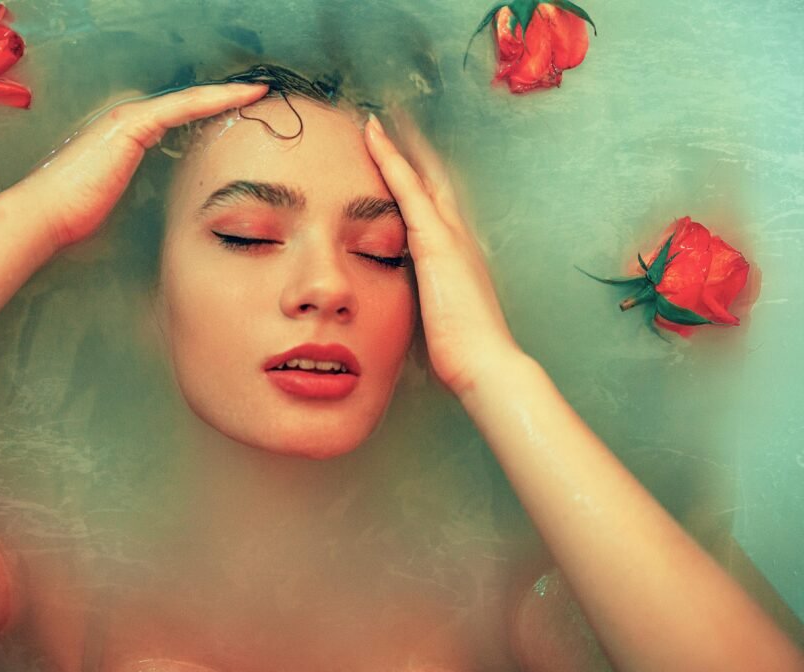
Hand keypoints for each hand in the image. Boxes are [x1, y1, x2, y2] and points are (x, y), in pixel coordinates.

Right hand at [12, 83, 267, 250]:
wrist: (47, 215)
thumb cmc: (76, 215)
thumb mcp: (120, 201)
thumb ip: (144, 194)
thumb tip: (167, 211)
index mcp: (127, 136)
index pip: (178, 117)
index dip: (210, 111)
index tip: (240, 113)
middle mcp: (129, 120)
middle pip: (186, 104)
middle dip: (222, 98)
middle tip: (256, 96)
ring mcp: (128, 119)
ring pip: (189, 100)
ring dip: (224, 94)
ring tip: (256, 92)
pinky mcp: (130, 125)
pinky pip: (181, 107)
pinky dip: (211, 100)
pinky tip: (237, 97)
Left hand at [364, 112, 518, 397]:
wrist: (485, 364)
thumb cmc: (461, 353)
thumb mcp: (438, 321)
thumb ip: (426, 304)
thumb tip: (411, 310)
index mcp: (457, 258)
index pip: (435, 210)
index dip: (417, 183)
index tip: (400, 163)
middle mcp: (458, 238)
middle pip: (433, 183)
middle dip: (412, 154)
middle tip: (389, 124)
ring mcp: (449, 236)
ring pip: (420, 177)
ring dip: (399, 147)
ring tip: (377, 120)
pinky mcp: (435, 242)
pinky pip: (408, 188)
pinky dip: (391, 160)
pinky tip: (373, 136)